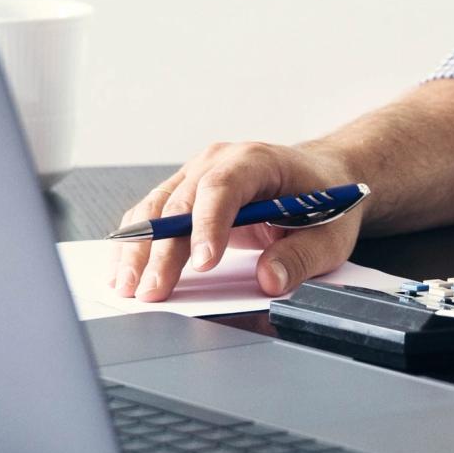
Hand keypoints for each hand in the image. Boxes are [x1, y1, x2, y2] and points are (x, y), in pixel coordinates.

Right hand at [110, 140, 363, 303]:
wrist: (319, 176)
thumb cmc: (324, 200)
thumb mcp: (330, 234)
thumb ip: (302, 256)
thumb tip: (270, 279)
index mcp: (256, 161)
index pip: (223, 188)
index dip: (208, 225)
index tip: (202, 263)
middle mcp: (218, 162)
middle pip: (180, 203)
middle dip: (162, 250)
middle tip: (151, 291)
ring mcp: (195, 175)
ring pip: (155, 209)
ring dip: (137, 249)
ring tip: (126, 287)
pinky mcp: (184, 194)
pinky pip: (151, 215)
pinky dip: (135, 243)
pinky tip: (123, 270)